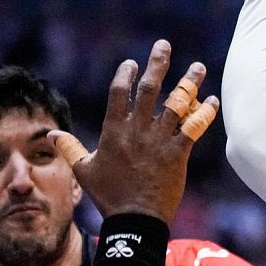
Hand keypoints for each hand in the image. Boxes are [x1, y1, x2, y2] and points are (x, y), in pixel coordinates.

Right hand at [53, 40, 215, 221]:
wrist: (135, 219)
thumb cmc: (109, 196)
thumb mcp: (84, 170)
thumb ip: (70, 148)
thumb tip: (52, 134)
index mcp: (114, 131)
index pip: (118, 92)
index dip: (125, 74)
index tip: (132, 62)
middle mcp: (137, 130)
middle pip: (148, 89)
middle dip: (157, 64)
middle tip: (164, 45)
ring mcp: (159, 140)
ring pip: (176, 104)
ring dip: (188, 83)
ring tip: (198, 66)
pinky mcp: (178, 153)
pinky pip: (194, 128)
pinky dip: (205, 113)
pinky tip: (213, 100)